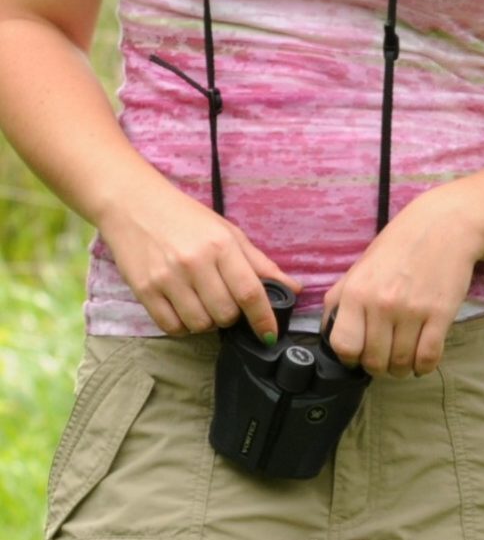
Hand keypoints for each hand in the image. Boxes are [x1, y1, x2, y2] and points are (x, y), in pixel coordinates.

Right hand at [102, 185, 299, 341]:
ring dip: (207, 321)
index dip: (263, 319)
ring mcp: (167, 278)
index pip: (250, 292)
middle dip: (232, 315)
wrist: (134, 204)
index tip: (270, 334)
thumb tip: (293, 288)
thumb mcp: (228, 232)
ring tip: (202, 301)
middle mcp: (195, 262)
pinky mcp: (144, 290)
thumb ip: (260, 263)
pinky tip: (183, 308)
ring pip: (200, 324)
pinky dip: (182, 325)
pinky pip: (171, 327)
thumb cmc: (186, 218)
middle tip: (225, 300)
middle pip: (225, 314)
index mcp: (221, 245)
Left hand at [323, 188, 483, 376]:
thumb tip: (326, 332)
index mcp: (357, 292)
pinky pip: (428, 358)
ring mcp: (413, 310)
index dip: (350, 357)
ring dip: (402, 369)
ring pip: (402, 364)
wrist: (445, 225)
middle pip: (374, 361)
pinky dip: (424, 367)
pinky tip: (422, 359)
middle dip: (378, 367)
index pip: (343, 346)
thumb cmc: (400, 245)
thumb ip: (341, 298)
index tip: (359, 355)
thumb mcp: (361, 266)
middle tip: (385, 358)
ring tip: (404, 360)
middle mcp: (382, 303)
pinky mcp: (441, 314)